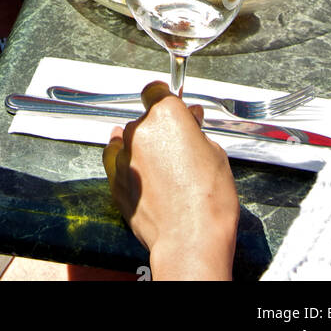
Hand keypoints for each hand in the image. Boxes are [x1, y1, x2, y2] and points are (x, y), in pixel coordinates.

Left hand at [102, 81, 239, 279]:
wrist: (191, 240)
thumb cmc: (209, 202)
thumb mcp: (216, 155)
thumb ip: (196, 132)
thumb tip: (191, 121)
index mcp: (167, 115)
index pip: (156, 90)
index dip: (164, 96)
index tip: (171, 105)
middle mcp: (141, 130)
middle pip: (146, 119)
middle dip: (160, 129)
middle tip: (179, 148)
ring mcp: (124, 155)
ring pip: (130, 140)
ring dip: (142, 147)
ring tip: (164, 171)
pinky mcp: (115, 179)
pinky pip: (115, 160)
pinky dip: (124, 161)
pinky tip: (138, 169)